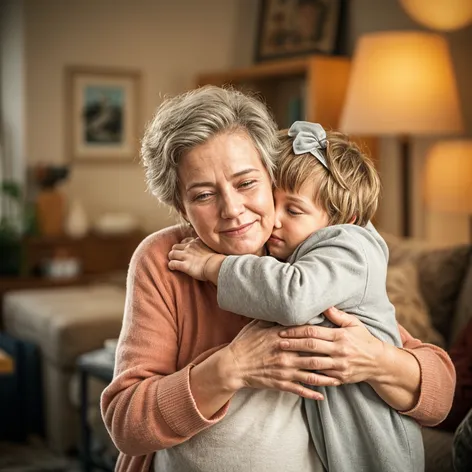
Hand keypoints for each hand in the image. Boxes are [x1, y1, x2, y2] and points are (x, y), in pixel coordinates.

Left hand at [168, 237, 216, 280]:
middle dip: (175, 251)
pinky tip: (173, 268)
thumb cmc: (217, 258)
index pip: (185, 241)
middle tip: (177, 257)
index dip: (183, 246)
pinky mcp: (184, 265)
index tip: (184, 250)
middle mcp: (189, 247)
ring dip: (172, 258)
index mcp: (196, 242)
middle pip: (175, 246)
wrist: (216, 265)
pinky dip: (171, 266)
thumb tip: (209, 249)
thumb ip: (207, 246)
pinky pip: (172, 264)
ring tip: (173, 262)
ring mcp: (186, 256)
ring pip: (171, 254)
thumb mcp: (212, 247)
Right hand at [222, 320, 341, 400]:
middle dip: (330, 356)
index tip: (334, 334)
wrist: (232, 365)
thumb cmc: (244, 342)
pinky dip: (312, 393)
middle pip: (313, 354)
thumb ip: (273, 319)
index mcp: (281, 337)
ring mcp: (284, 370)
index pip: (305, 334)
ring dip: (327, 377)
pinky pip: (300, 390)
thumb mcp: (257, 325)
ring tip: (340, 377)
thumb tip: (284, 308)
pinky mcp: (280, 384)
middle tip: (345, 356)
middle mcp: (286, 354)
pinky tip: (322, 396)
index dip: (321, 334)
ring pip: (311, 374)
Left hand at [278, 307, 384, 384]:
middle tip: (277, 342)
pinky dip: (307, 373)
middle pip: (310, 347)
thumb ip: (338, 315)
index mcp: (340, 336)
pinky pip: (320, 376)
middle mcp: (339, 350)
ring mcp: (339, 366)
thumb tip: (324, 305)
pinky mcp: (340, 378)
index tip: (283, 330)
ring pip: (313, 363)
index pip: (314, 332)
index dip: (297, 331)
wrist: (379, 362)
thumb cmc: (363, 339)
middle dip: (292, 344)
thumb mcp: (354, 324)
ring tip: (283, 356)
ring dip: (296, 359)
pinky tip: (295, 370)